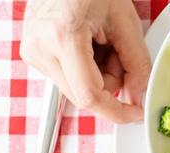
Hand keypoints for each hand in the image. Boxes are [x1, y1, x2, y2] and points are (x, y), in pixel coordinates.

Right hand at [21, 0, 149, 123]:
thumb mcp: (125, 21)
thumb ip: (136, 64)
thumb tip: (138, 95)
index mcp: (62, 37)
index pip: (89, 96)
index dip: (116, 111)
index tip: (134, 114)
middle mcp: (39, 47)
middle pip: (83, 95)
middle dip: (109, 83)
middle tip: (117, 53)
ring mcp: (31, 50)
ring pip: (76, 88)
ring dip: (98, 75)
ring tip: (100, 41)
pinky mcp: (31, 51)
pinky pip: (66, 76)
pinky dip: (85, 67)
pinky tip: (87, 43)